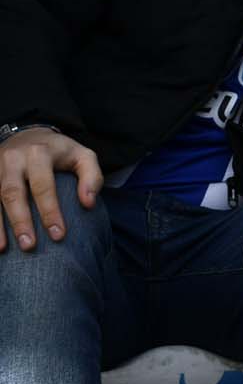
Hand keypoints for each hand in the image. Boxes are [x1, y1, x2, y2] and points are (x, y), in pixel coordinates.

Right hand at [0, 129, 102, 251]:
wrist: (28, 134)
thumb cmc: (60, 152)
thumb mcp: (83, 156)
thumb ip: (92, 177)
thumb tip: (88, 203)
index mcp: (39, 153)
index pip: (44, 186)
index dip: (50, 212)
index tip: (58, 235)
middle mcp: (12, 159)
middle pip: (13, 193)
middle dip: (20, 221)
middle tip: (29, 246)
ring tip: (4, 249)